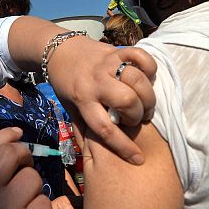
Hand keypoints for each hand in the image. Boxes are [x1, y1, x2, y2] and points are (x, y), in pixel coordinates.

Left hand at [46, 37, 155, 163]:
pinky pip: (140, 56)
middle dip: (138, 114)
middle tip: (138, 118)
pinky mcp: (116, 51)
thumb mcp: (68, 107)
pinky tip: (147, 78)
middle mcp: (96, 82)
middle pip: (127, 101)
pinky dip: (149, 67)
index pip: (105, 128)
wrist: (58, 50)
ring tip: (145, 103)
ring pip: (137, 79)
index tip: (137, 158)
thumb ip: (81, 129)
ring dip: (147, 95)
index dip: (123, 146)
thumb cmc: (65, 83)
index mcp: (82, 100)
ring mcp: (107, 64)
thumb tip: (91, 156)